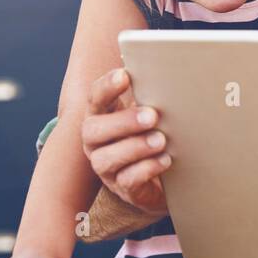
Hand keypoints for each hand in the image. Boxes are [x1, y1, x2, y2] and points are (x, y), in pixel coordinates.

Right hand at [80, 67, 170, 209]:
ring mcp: (106, 167)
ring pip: (106, 158)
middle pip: (93, 130)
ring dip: (135, 147)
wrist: (164, 177)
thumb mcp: (150, 113)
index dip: (107, 87)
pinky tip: (165, 160)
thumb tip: (163, 68)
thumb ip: (150, 94)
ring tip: (161, 140)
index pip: (95, 98)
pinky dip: (146, 169)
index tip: (125, 75)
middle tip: (152, 115)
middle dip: (123, 121)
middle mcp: (96, 142)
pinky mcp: (123, 189)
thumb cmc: (153, 134)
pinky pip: (127, 181)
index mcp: (101, 116)